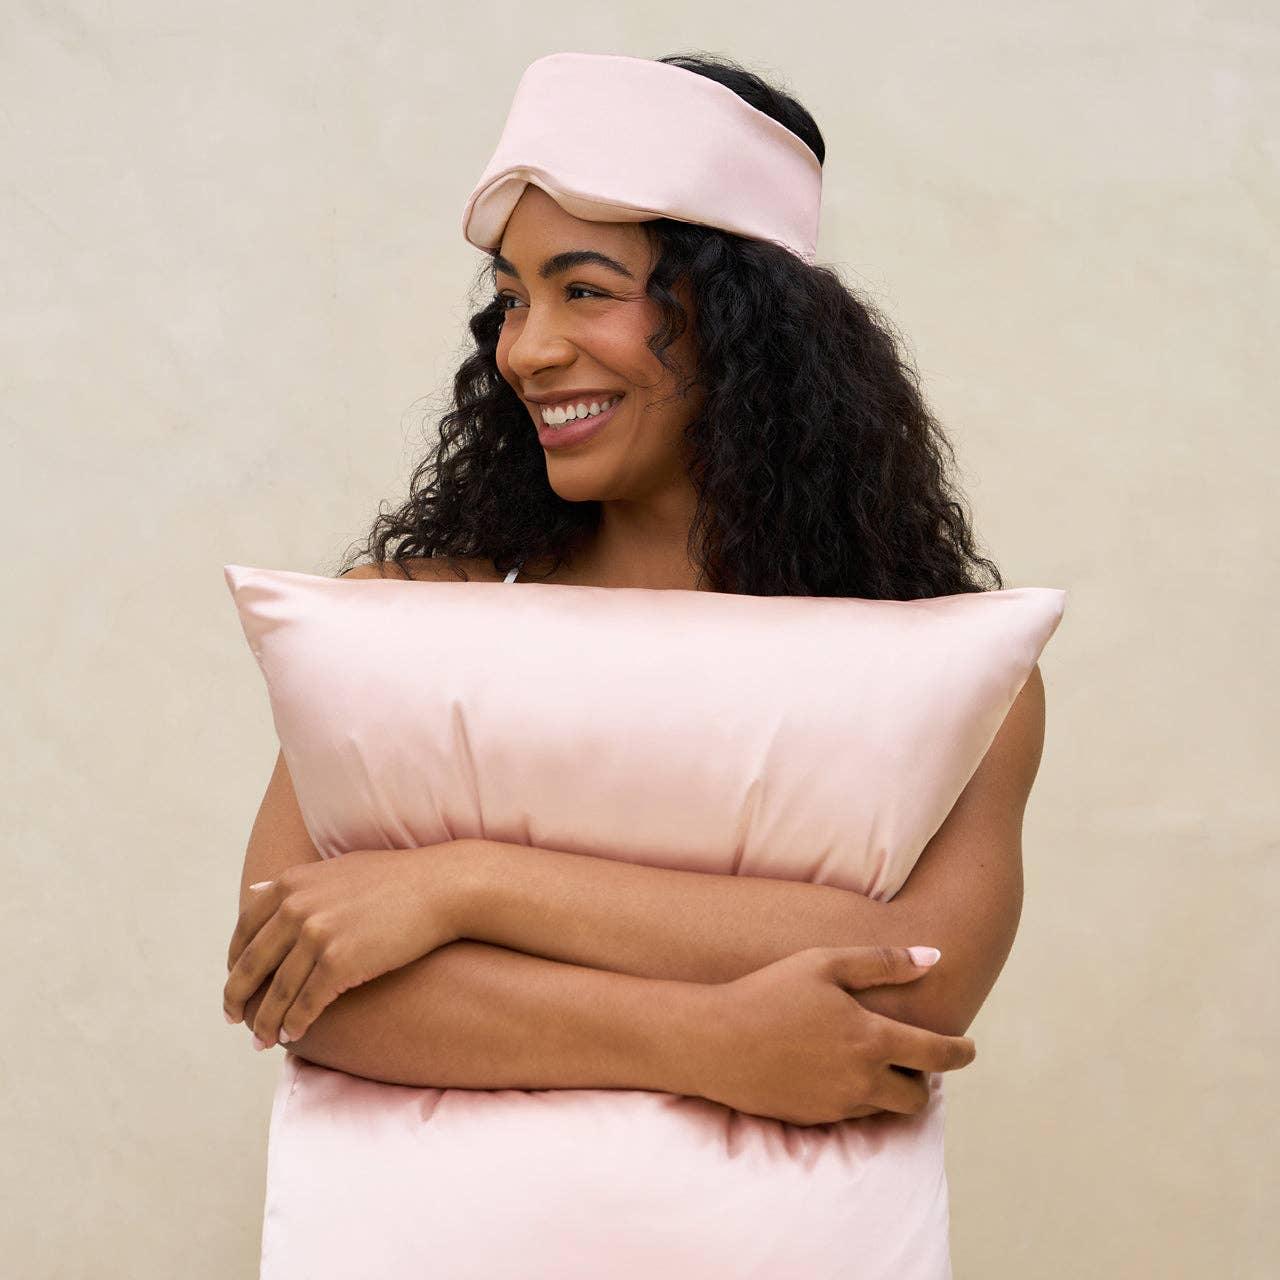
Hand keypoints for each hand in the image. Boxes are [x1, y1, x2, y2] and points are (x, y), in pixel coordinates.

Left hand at [223, 845, 462, 1047]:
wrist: (441, 887)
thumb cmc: (394, 880)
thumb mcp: (335, 870)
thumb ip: (293, 884)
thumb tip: (252, 891)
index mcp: (291, 883)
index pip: (244, 931)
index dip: (235, 964)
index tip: (237, 984)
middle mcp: (296, 907)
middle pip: (250, 965)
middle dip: (238, 998)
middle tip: (234, 1019)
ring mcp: (316, 935)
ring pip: (276, 992)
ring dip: (265, 1022)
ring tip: (262, 1039)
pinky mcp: (339, 962)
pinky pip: (305, 1004)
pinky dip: (295, 1023)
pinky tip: (293, 1034)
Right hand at [691, 946, 976, 1126]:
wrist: (715, 1040)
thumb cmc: (769, 991)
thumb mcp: (824, 963)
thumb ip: (883, 962)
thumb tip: (934, 956)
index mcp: (871, 1039)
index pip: (937, 1055)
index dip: (960, 1052)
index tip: (969, 1048)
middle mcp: (862, 1080)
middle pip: (917, 1098)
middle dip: (921, 1080)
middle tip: (909, 1058)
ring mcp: (837, 1106)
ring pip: (883, 1110)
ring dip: (887, 1091)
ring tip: (868, 1063)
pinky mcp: (813, 1120)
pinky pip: (849, 1115)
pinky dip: (853, 1097)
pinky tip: (830, 1071)